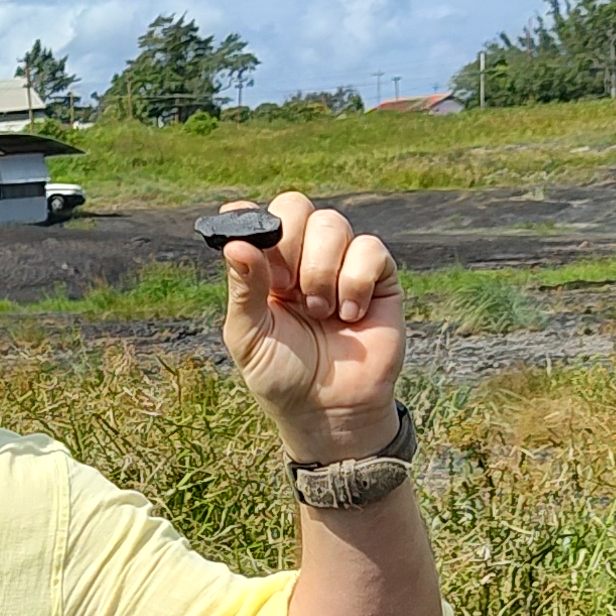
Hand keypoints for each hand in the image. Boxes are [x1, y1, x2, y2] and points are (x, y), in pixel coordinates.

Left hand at [218, 189, 405, 460]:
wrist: (329, 410)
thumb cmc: (283, 375)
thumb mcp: (250, 336)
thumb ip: (243, 289)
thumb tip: (236, 244)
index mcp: (266, 267)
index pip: (258, 219)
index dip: (250, 216)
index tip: (240, 224)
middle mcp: (303, 257)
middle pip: (296, 206)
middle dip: (288, 241)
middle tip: (285, 287)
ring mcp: (342, 263)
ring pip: (332, 223)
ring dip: (320, 271)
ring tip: (318, 312)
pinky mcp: (378, 277)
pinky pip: (369, 248)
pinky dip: (354, 282)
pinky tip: (349, 315)